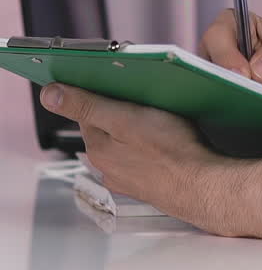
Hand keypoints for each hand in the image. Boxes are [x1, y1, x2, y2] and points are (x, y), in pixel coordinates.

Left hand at [39, 83, 231, 232]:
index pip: (86, 110)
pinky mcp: (147, 184)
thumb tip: (49, 95)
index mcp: (98, 147)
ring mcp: (127, 178)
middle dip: (118, 111)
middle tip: (143, 99)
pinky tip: (166, 144)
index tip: (116, 83)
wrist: (204, 187)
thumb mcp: (125, 117)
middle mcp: (107, 166)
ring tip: (159, 120)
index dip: (100, 92)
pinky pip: (140, 158)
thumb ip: (86, 106)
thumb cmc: (173, 152)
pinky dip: (148, 148)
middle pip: (104, 127)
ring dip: (133, 130)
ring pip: (123, 144)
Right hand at [199, 9, 261, 113]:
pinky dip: (225, 119)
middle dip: (219, 78)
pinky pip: (216, 113)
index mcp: (243, 27)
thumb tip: (257, 71)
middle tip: (240, 95)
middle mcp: (228, 53)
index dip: (225, 53)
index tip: (243, 75)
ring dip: (221, 100)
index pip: (219, 32)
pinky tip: (243, 127)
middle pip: (204, 61)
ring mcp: (225, 81)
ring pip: (208, 89)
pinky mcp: (227, 107)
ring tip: (242, 112)